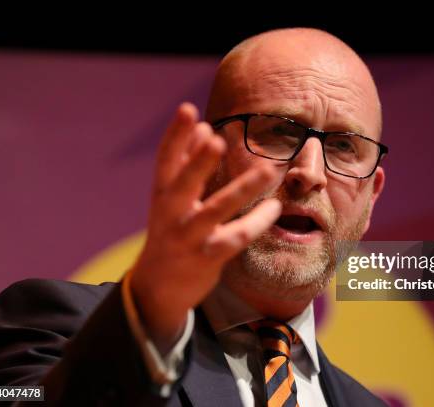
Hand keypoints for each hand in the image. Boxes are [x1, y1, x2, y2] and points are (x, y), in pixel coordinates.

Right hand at [128, 103, 280, 352]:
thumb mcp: (172, 197)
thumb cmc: (171, 230)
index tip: (187, 109)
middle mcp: (171, 214)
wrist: (159, 286)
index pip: (166, 160)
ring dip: (243, 189)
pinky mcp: (208, 257)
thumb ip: (186, 162)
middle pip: (183, 184)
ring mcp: (189, 236)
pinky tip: (275, 208)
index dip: (175, 135)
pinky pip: (237, 237)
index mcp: (162, 193)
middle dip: (199, 162)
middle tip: (215, 138)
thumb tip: (202, 126)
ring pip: (217, 210)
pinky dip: (257, 222)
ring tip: (268, 169)